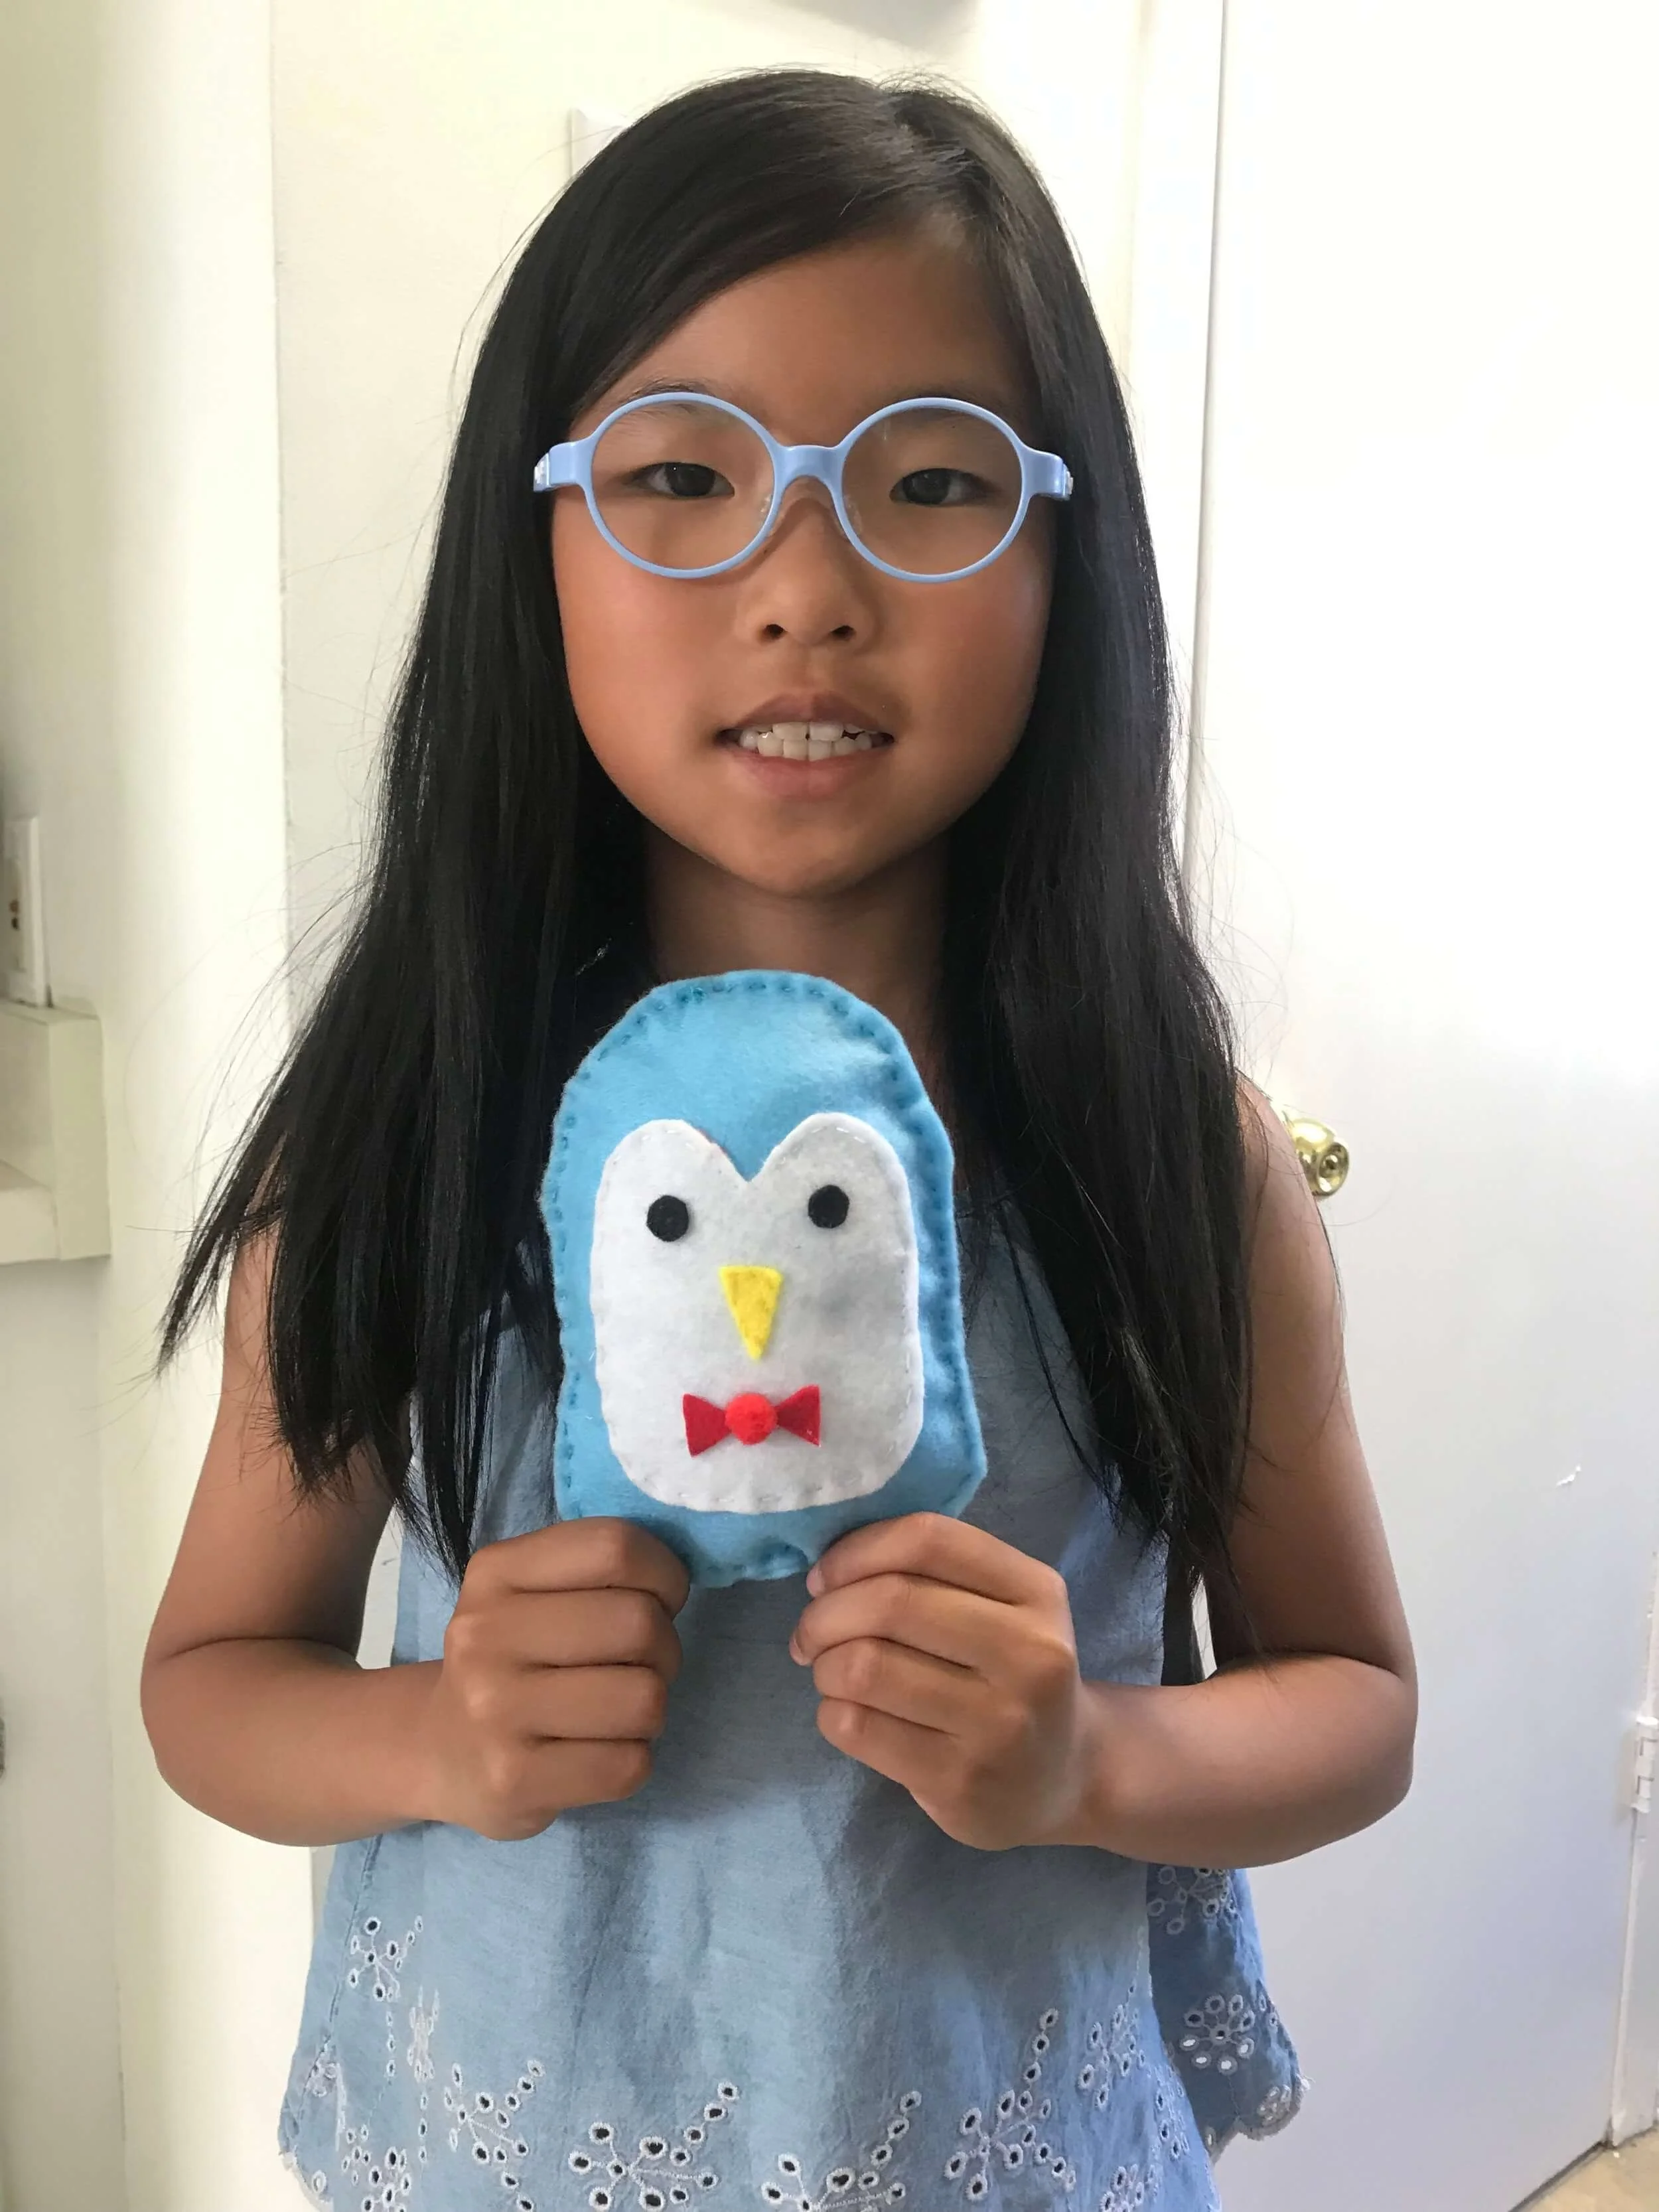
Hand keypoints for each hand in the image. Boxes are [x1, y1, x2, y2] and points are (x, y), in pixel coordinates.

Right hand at [421, 1518, 689, 1839]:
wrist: (439, 1748)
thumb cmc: (511, 1657)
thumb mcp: (529, 1590)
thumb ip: (594, 1568)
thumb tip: (677, 1575)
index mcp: (495, 1573)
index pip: (614, 1548)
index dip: (664, 1573)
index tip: (660, 1598)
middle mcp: (484, 1636)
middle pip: (638, 1624)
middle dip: (665, 1646)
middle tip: (641, 1664)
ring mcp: (494, 1713)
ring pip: (644, 1699)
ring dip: (651, 1707)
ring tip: (618, 1710)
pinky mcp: (513, 1782)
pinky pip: (628, 1765)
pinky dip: (632, 1759)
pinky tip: (597, 1752)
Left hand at [789, 1513, 1097, 1850]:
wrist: (1064, 1778)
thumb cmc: (1013, 1674)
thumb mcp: (1006, 1607)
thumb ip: (935, 1573)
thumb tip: (830, 1564)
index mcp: (1036, 1591)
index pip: (926, 1539)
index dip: (856, 1549)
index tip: (826, 1575)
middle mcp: (1028, 1653)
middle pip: (890, 1602)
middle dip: (825, 1613)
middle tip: (812, 1632)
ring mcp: (997, 1723)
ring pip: (864, 1666)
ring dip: (824, 1665)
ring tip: (830, 1672)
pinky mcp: (960, 1781)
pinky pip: (857, 1726)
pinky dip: (830, 1711)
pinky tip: (847, 1712)